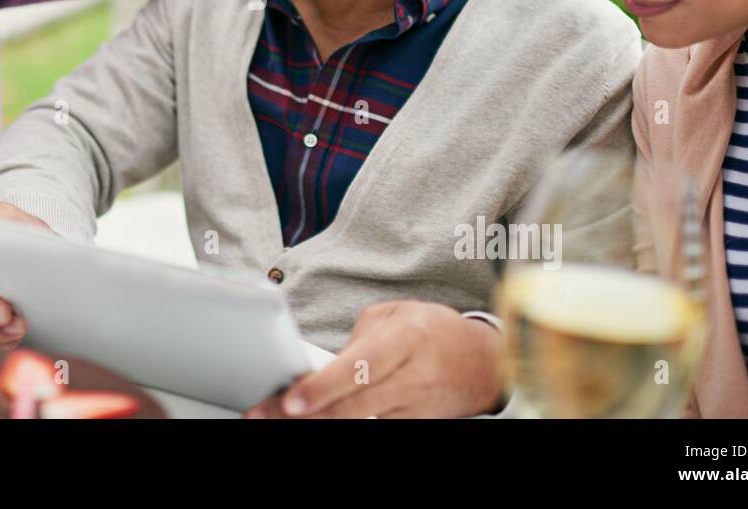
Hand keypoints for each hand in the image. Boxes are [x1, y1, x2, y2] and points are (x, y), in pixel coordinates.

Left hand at [244, 301, 504, 418]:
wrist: (483, 362)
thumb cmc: (431, 331)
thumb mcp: (395, 316)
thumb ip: (357, 339)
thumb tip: (318, 364)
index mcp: (407, 338)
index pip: (359, 368)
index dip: (322, 388)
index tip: (290, 401)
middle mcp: (415, 377)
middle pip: (353, 406)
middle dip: (305, 414)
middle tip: (264, 414)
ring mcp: (418, 408)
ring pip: (361, 424)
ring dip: (319, 423)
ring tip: (280, 419)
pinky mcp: (420, 427)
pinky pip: (377, 431)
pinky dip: (346, 427)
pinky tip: (317, 423)